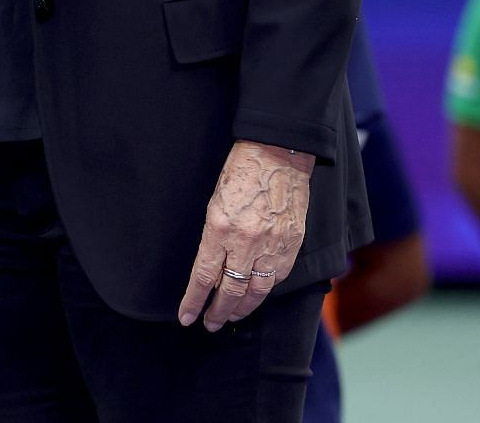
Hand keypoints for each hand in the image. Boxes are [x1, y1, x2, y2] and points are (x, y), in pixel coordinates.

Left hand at [178, 140, 315, 330]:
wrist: (278, 155)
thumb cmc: (240, 172)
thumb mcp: (214, 202)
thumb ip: (213, 236)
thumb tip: (209, 266)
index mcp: (220, 228)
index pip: (204, 276)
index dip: (194, 300)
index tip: (186, 317)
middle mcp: (246, 242)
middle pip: (230, 290)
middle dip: (218, 312)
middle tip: (210, 324)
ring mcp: (272, 245)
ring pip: (256, 291)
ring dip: (242, 308)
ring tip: (232, 317)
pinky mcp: (292, 245)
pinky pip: (277, 277)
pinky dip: (265, 289)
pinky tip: (256, 295)